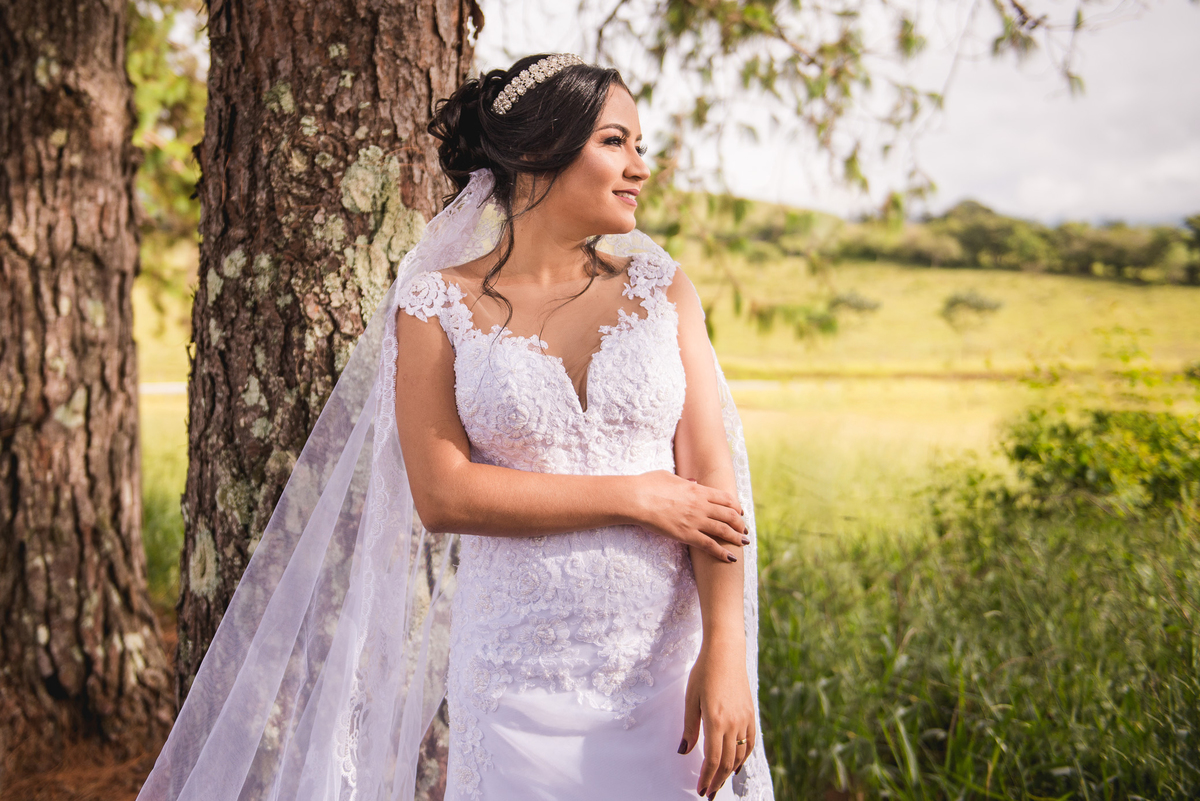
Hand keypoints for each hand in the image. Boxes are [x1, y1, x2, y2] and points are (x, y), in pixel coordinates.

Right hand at [632, 470, 747, 561]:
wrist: (637, 499)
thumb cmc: (648, 485)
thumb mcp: (670, 477)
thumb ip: (685, 481)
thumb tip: (693, 482)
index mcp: (698, 490)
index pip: (725, 498)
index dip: (736, 506)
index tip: (740, 512)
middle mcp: (701, 505)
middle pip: (729, 515)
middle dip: (740, 523)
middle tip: (744, 530)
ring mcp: (695, 521)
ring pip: (723, 530)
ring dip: (736, 538)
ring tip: (744, 543)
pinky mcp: (686, 535)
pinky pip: (709, 545)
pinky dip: (722, 552)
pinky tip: (730, 558)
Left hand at [679, 639, 755, 798]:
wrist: (726, 652)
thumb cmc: (704, 673)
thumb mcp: (691, 700)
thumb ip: (690, 728)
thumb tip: (684, 751)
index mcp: (716, 721)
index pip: (712, 759)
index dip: (707, 778)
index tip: (701, 790)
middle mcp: (733, 724)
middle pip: (727, 762)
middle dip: (717, 781)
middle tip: (709, 794)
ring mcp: (745, 719)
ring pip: (739, 755)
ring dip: (729, 772)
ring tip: (719, 782)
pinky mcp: (751, 714)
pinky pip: (750, 743)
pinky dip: (743, 757)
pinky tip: (736, 765)